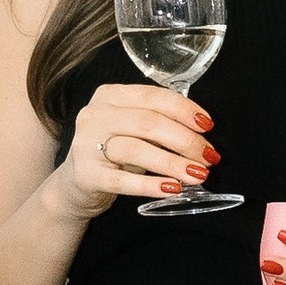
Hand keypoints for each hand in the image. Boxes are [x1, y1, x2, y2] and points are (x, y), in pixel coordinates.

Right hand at [54, 81, 217, 218]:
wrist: (77, 185)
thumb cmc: (114, 153)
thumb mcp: (133, 130)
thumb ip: (159, 123)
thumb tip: (202, 133)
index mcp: (110, 96)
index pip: (153, 97)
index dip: (184, 110)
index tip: (208, 126)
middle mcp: (95, 115)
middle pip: (148, 122)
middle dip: (185, 140)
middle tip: (208, 156)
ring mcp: (86, 144)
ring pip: (136, 149)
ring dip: (173, 163)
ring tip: (198, 175)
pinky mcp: (86, 174)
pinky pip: (123, 181)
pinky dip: (151, 185)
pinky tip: (173, 189)